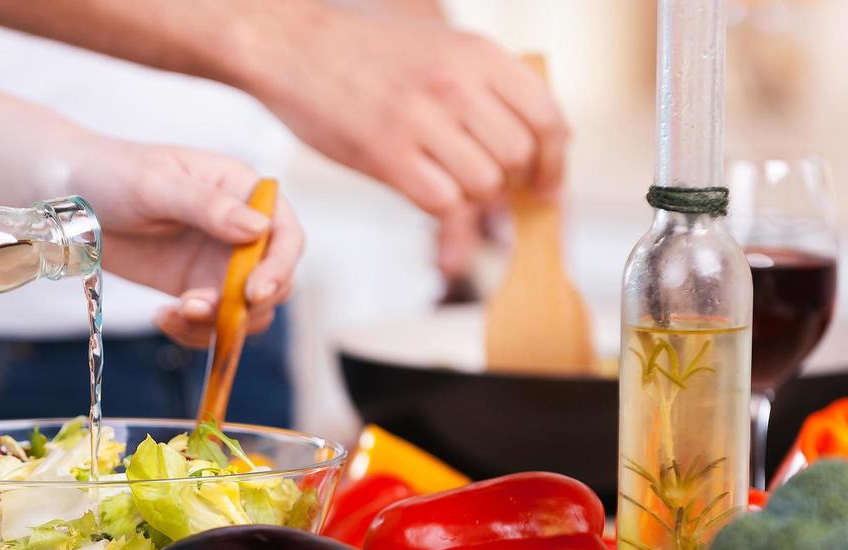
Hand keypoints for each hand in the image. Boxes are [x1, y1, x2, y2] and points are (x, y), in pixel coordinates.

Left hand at [63, 140, 302, 347]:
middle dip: (246, 304)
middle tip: (199, 308)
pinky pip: (213, 322)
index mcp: (240, 190)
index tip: (253, 292)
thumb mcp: (157, 185)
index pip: (284, 233)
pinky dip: (194, 330)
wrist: (68, 203)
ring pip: (246, 309)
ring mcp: (217, 261)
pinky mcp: (193, 287)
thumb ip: (207, 206)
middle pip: (274, 279)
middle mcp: (237, 228)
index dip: (278, 266)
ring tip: (173, 314)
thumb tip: (260, 228)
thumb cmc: (111, 174)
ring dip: (219, 323)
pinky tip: (163, 318)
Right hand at [251, 11, 567, 216]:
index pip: (546, 117)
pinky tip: (420, 186)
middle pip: (517, 158)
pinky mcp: (384, 154)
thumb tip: (534, 142)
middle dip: (508, 182)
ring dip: (470, 195)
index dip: (554, 161)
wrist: (293, 45)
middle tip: (488, 187)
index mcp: (477, 53)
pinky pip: (441, 201)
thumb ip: (486, 84)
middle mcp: (455, 84)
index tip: (546, 185)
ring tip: (445, 180)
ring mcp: (420, 120)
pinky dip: (440, 206)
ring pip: (482, 185)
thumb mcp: (439, 45)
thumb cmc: (364, 52)